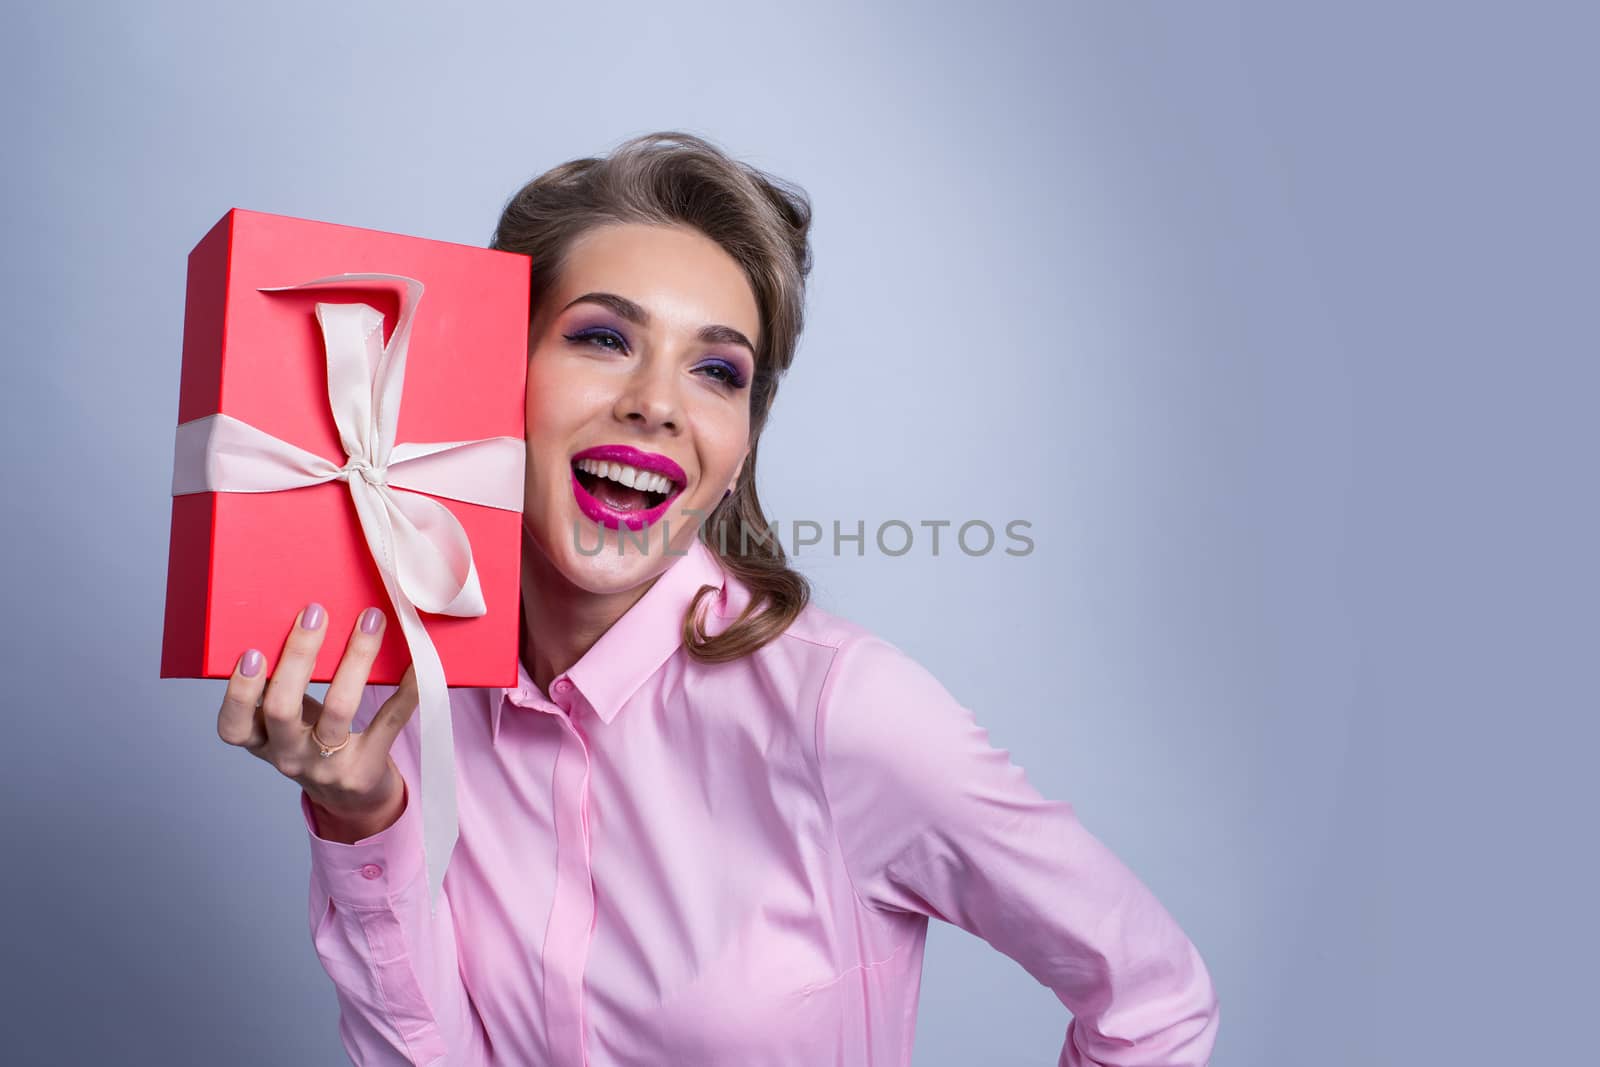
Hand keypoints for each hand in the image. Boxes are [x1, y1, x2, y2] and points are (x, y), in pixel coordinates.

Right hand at [216, 602, 418, 841]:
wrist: (352, 797)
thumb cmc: (314, 742)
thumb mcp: (288, 722)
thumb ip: (283, 686)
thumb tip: (301, 619)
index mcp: (261, 742)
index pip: (233, 726)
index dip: (238, 692)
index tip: (252, 653)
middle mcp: (289, 757)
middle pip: (282, 710)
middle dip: (298, 658)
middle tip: (314, 614)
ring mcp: (328, 766)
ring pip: (338, 709)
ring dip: (355, 659)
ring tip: (369, 621)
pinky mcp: (366, 767)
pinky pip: (388, 723)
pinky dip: (405, 690)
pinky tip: (417, 663)